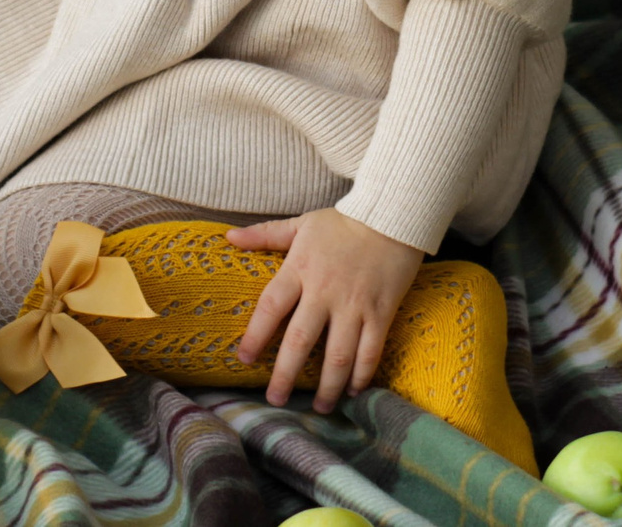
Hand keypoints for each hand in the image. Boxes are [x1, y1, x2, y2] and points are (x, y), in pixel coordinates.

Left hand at [225, 208, 422, 413]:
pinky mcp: (381, 313)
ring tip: (318, 407)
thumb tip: (229, 236)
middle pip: (300, 341)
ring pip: (338, 355)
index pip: (270, 307)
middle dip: (285, 374)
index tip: (244, 358)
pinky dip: (362, 374)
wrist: (393, 214)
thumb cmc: (344, 221)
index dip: (255, 336)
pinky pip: (370, 351)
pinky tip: (353, 390)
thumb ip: (265, 234)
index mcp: (300, 269)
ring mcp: (354, 305)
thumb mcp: (301, 223)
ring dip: (327, 386)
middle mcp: (325, 292)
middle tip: (275, 399)